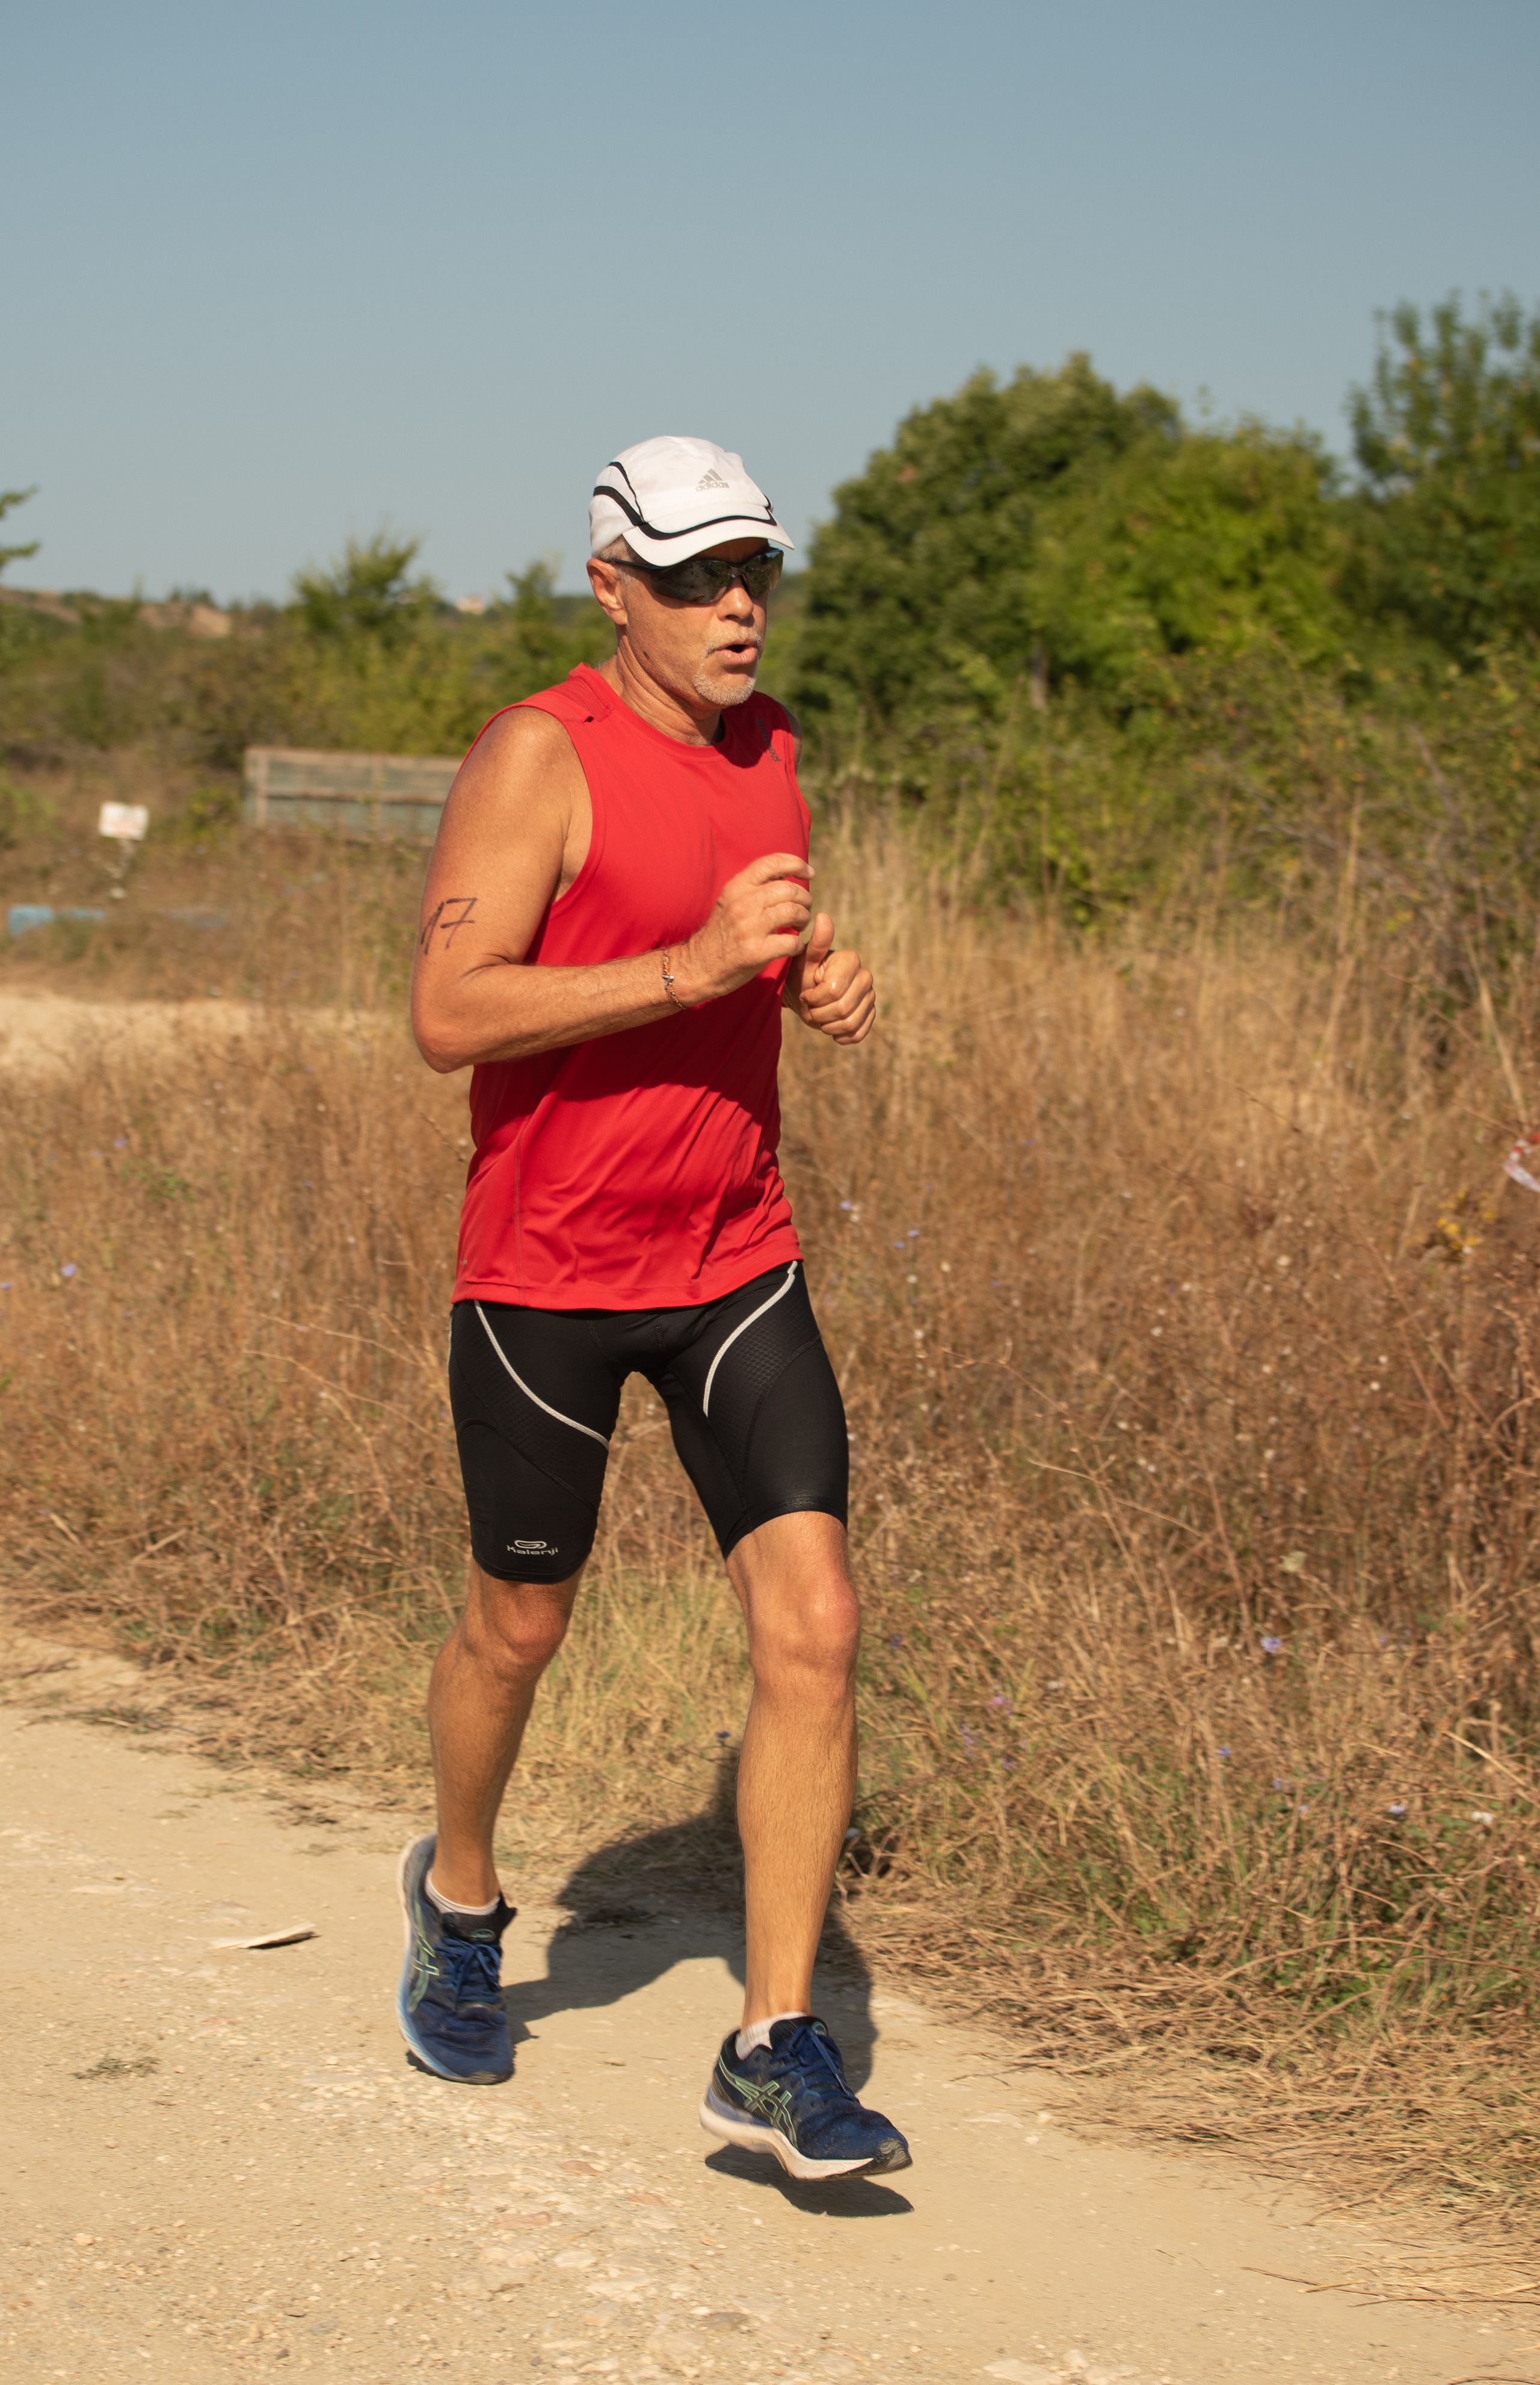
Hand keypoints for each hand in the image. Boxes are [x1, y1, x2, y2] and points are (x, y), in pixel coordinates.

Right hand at [676, 852, 812, 1001]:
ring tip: (800, 926)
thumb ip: (753, 887)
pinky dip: (799, 944)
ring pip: (794, 912)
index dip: (797, 864)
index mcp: (736, 887)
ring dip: (804, 919)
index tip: (809, 873)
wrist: (699, 966)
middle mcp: (742, 904)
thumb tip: (785, 874)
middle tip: (804, 909)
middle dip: (805, 898)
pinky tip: (793, 946)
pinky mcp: (756, 952)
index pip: (771, 863)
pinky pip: (792, 942)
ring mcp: (749, 928)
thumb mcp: (729, 901)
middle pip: (789, 888)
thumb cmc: (721, 933)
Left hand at [785, 914, 875, 1044]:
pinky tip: (831, 1027)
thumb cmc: (802, 975)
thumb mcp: (804, 960)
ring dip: (828, 1026)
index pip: (833, 991)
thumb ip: (816, 942)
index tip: (806, 994)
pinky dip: (841, 1035)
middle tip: (811, 1007)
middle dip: (820, 1014)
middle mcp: (865, 976)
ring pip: (851, 1023)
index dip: (815, 998)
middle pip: (843, 1009)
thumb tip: (822, 916)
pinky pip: (859, 1033)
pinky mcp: (870, 1014)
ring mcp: (870, 996)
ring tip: (819, 1016)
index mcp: (851, 961)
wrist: (805, 995)